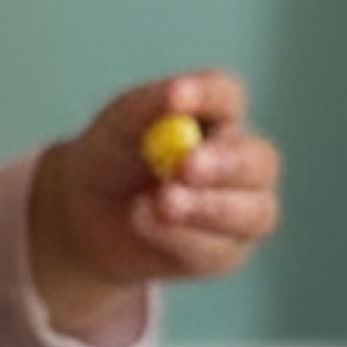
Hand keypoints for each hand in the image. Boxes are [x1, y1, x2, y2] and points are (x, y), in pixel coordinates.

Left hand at [28, 68, 280, 334]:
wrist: (87, 216)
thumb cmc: (113, 157)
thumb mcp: (120, 123)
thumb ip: (150, 105)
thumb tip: (177, 95)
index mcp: (218, 114)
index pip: (228, 96)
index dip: (207, 95)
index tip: (175, 97)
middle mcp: (243, 160)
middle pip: (260, 160)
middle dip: (225, 164)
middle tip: (185, 165)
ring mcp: (245, 210)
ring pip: (253, 212)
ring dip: (206, 208)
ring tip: (159, 203)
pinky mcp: (226, 252)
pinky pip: (218, 249)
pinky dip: (179, 238)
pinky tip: (143, 224)